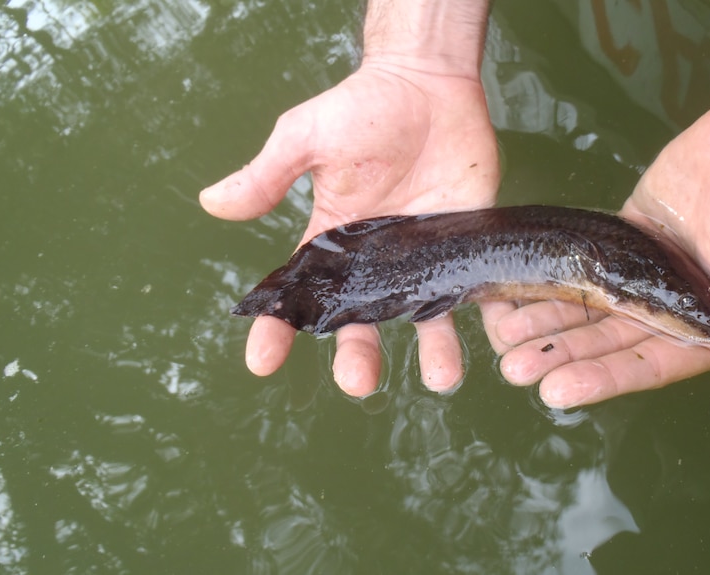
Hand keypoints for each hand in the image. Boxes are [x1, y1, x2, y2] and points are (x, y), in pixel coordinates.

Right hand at [200, 62, 498, 395]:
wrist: (427, 84)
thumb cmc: (362, 108)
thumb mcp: (306, 137)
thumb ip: (268, 175)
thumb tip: (210, 204)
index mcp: (333, 242)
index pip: (299, 295)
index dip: (277, 331)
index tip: (262, 362)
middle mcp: (377, 263)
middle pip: (363, 321)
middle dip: (358, 355)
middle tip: (358, 381)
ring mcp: (425, 258)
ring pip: (425, 316)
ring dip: (433, 350)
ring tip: (441, 377)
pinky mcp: (467, 245)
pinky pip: (480, 288)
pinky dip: (491, 317)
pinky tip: (499, 342)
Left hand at [485, 78, 709, 429]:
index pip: (645, 365)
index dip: (600, 379)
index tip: (553, 389)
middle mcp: (672, 309)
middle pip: (605, 340)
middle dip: (560, 356)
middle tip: (514, 368)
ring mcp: (643, 272)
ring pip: (585, 306)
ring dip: (545, 322)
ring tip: (503, 337)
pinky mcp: (623, 236)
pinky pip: (579, 264)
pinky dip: (549, 279)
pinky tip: (515, 294)